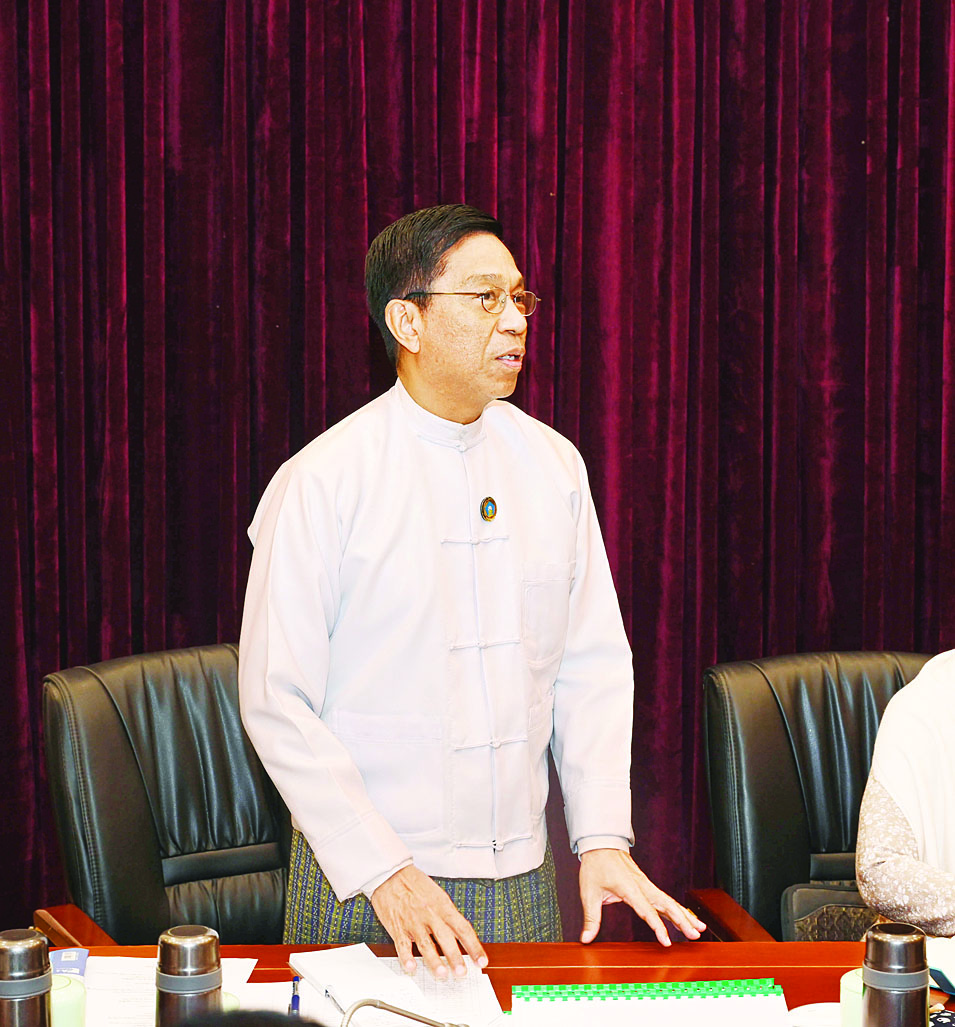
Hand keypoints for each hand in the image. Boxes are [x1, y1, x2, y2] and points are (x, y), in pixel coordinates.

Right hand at [370, 865, 488, 978]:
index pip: (463, 928)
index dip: (474, 946)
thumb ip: (447, 915)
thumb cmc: (415, 884)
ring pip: (425, 944)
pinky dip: (406, 958)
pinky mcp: (397, 926)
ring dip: (434, 961)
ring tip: (442, 974)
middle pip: (446, 938)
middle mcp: (430, 914)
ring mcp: (413, 921)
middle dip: (455, 957)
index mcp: (443, 906)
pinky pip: (402, 945)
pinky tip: (411, 968)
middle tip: (462, 973)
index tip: (481, 960)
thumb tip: (459, 935)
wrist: (391, 874)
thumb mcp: (437, 894)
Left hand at [578, 848, 705, 945]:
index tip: (667, 942)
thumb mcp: (589, 892)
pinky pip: (664, 898)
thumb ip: (591, 917)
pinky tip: (685, 918)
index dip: (658, 927)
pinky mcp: (646, 885)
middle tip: (695, 935)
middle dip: (682, 920)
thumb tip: (586, 938)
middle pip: (666, 905)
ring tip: (699, 929)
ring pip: (668, 901)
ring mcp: (646, 884)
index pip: (647, 911)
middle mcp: (642, 886)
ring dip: (684, 915)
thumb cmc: (595, 866)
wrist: (601, 844)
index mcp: (629, 888)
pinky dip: (676, 909)